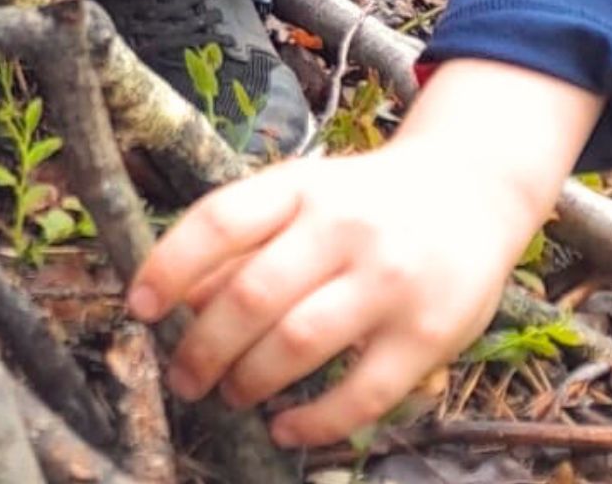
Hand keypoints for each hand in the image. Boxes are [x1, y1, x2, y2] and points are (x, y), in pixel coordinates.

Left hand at [126, 60, 599, 447]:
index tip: (138, 310)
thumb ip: (245, 239)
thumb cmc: (364, 201)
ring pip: (297, 344)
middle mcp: (343, 226)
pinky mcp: (428, 333)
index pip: (218, 221)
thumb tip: (180, 300)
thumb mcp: (303, 195)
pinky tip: (284, 428)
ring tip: (229, 396)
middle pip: (251, 294)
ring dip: (248, 381)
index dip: (168, 267)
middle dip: (203, 347)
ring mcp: (389, 280)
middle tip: (183, 378)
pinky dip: (313, 420)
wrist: (472, 189)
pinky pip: (361, 393)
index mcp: (301, 185)